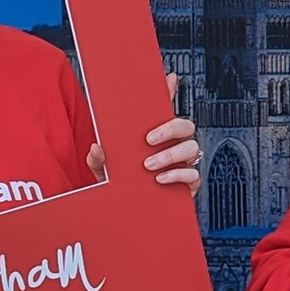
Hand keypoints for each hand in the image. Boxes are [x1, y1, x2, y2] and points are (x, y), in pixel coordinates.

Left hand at [86, 73, 201, 195]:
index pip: (165, 109)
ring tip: (149, 165)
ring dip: (170, 155)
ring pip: (192, 148)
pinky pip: (193, 175)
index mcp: (156, 136)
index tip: (169, 77)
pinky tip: (160, 179)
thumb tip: (96, 147)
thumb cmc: (122, 185)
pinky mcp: (188, 183)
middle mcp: (174, 146)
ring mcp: (183, 164)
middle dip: (170, 129)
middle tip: (149, 140)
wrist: (130, 213)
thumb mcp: (105, 171)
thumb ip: (98, 160)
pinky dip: (177, 175)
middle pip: (186, 125)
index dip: (170, 91)